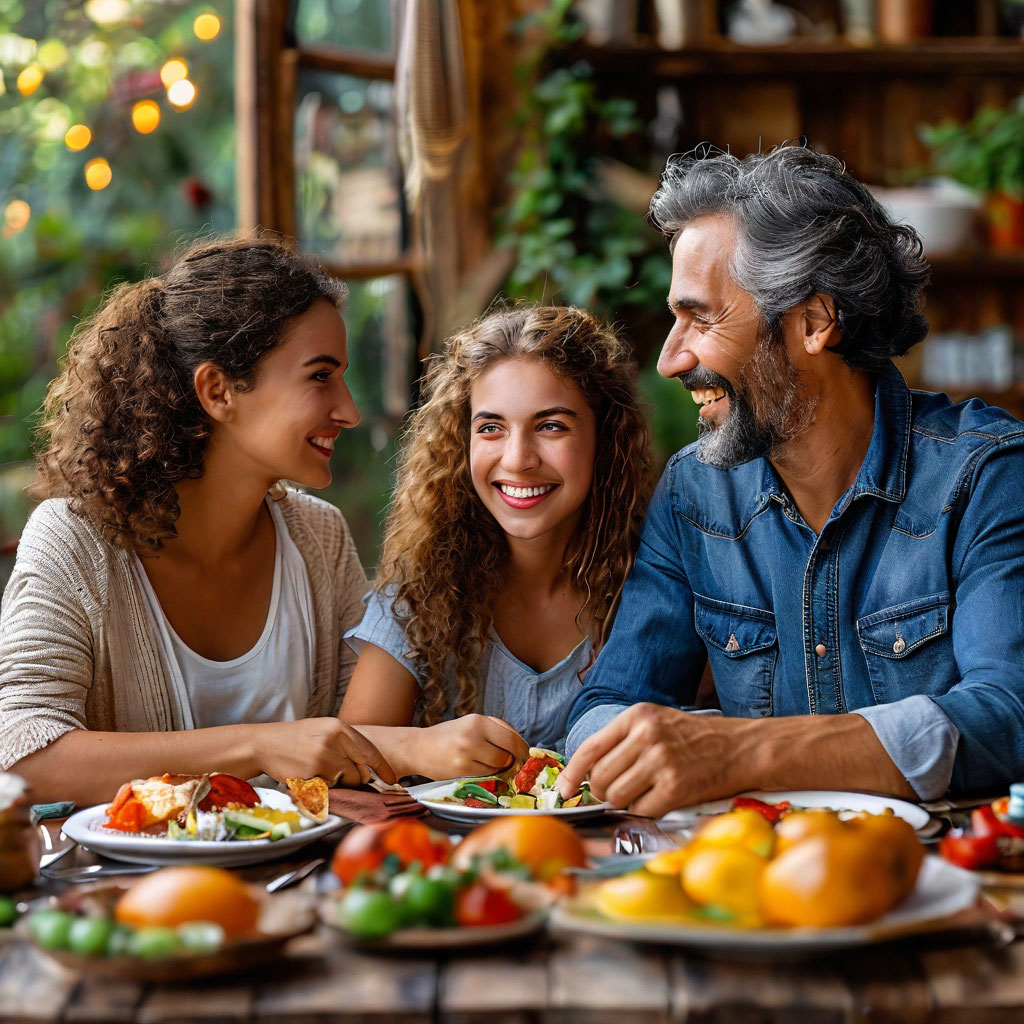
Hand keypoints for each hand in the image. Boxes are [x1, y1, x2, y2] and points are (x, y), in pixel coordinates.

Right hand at [255, 718, 397, 787]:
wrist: (264, 744)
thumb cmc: (295, 738)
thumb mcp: (323, 730)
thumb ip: (345, 745)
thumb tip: (366, 767)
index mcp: (338, 727)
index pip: (369, 751)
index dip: (383, 768)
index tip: (393, 779)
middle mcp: (333, 741)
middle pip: (359, 772)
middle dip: (353, 779)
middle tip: (336, 773)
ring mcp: (321, 758)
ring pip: (343, 783)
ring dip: (335, 783)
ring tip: (316, 771)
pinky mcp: (310, 774)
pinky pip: (327, 789)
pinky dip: (321, 788)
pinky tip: (308, 776)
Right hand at [423, 715, 529, 778]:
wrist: (417, 748)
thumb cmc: (447, 735)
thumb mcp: (470, 723)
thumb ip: (494, 729)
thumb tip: (520, 742)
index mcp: (477, 721)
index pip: (511, 737)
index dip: (522, 748)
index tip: (526, 753)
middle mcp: (473, 736)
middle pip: (507, 753)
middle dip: (512, 759)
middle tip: (512, 762)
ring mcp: (466, 755)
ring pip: (498, 766)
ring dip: (499, 767)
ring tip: (488, 762)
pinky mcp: (461, 770)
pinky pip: (486, 774)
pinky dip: (488, 773)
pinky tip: (479, 767)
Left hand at [556, 703, 750, 817]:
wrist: (742, 747)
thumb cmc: (696, 738)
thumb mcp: (656, 723)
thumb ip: (623, 741)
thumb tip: (587, 774)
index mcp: (637, 716)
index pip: (590, 748)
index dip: (572, 773)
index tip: (564, 790)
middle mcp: (646, 736)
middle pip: (600, 778)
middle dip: (604, 792)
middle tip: (621, 791)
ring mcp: (661, 761)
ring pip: (617, 796)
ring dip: (625, 802)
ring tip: (644, 792)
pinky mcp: (676, 787)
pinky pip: (641, 810)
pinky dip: (646, 811)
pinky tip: (662, 798)